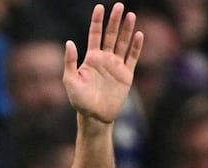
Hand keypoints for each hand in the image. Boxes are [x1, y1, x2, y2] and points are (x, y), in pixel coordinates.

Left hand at [63, 3, 143, 123]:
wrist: (95, 116)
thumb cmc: (80, 100)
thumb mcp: (70, 81)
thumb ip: (70, 62)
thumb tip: (69, 42)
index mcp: (91, 58)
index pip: (95, 35)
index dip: (97, 21)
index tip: (100, 7)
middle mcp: (104, 59)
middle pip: (111, 35)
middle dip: (114, 21)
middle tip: (119, 6)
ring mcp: (116, 66)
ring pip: (123, 43)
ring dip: (127, 29)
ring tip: (130, 15)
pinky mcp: (126, 75)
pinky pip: (132, 57)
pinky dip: (136, 46)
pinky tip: (138, 34)